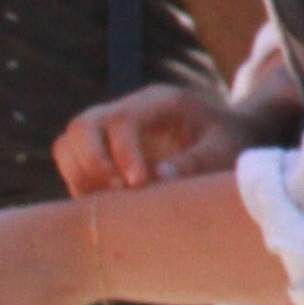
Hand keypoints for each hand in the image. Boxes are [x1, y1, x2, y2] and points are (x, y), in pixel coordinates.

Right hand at [57, 83, 246, 195]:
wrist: (233, 133)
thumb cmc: (233, 140)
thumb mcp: (227, 149)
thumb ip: (198, 161)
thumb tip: (157, 178)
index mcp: (161, 102)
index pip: (123, 120)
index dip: (122, 153)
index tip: (138, 184)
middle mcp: (130, 109)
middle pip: (82, 125)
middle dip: (90, 163)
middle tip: (119, 192)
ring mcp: (113, 128)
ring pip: (69, 142)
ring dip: (80, 174)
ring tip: (112, 199)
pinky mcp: (106, 148)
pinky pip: (73, 161)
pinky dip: (81, 183)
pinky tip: (109, 202)